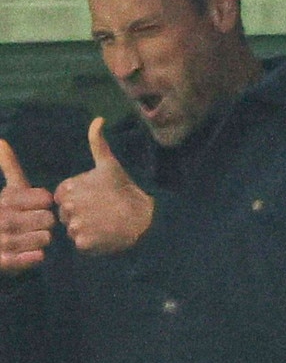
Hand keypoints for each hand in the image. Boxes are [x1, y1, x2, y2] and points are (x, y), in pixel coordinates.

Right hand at [0, 140, 54, 273]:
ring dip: (43, 240)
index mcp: (6, 199)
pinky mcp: (3, 261)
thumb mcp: (8, 192)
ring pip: (45, 238)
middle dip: (47, 224)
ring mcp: (2, 239)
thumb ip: (9, 168)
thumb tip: (2, 141)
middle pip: (49, 219)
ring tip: (33, 239)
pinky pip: (34, 257)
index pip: (46, 199)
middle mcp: (3, 217)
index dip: (47, 205)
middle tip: (36, 226)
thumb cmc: (5, 216)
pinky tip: (33, 253)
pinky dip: (36, 256)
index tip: (39, 208)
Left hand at [54, 117, 153, 253]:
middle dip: (81, 214)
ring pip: (72, 230)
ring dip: (85, 229)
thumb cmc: (125, 189)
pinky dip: (91, 243)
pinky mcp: (83, 243)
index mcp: (71, 187)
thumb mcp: (110, 164)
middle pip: (66, 214)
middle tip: (102, 212)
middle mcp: (70, 206)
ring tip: (105, 223)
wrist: (144, 218)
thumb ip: (97, 143)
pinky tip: (105, 234)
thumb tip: (97, 118)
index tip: (96, 199)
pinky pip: (80, 244)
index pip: (63, 197)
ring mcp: (76, 225)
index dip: (79, 198)